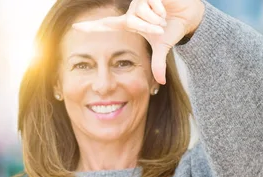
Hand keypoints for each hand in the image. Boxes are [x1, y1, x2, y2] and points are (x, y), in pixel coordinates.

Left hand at [72, 0, 204, 84]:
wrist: (187, 14)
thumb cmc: (172, 28)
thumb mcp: (163, 47)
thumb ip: (158, 63)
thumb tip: (161, 82)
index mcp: (130, 22)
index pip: (107, 25)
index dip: (92, 27)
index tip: (75, 27)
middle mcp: (131, 10)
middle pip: (132, 22)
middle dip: (149, 28)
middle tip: (161, 28)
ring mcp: (139, 0)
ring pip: (143, 13)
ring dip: (157, 18)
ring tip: (164, 16)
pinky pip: (151, 4)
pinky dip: (161, 9)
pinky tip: (166, 6)